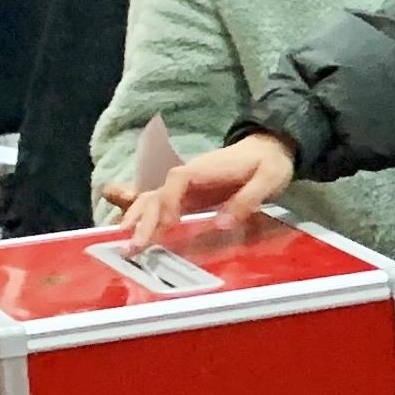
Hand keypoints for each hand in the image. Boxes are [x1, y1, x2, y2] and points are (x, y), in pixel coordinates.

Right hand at [123, 131, 296, 249]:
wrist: (268, 148)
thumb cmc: (269, 163)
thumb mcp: (270, 179)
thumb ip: (248, 198)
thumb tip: (222, 223)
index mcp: (206, 169)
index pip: (178, 181)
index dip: (169, 201)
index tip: (167, 224)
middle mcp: (188, 177)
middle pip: (158, 194)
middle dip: (143, 219)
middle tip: (133, 246)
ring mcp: (185, 187)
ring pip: (152, 200)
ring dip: (136, 220)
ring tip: (124, 244)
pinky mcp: (186, 197)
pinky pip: (160, 206)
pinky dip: (144, 218)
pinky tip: (132, 235)